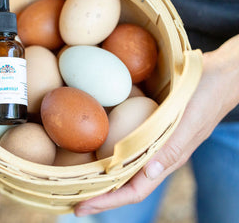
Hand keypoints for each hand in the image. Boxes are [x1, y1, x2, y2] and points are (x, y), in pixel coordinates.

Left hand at [74, 34, 238, 216]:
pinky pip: (120, 139)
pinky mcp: (143, 124)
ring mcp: (147, 140)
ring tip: (70, 177)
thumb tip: (150, 173)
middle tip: (66, 197)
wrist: (217, 75)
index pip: (134, 190)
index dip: (108, 202)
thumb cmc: (207, 97)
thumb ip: (173, 148)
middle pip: (121, 182)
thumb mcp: (191, 121)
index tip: (81, 208)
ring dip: (96, 173)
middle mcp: (153, 154)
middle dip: (95, 193)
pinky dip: (101, 146)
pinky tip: (84, 141)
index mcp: (165, 160)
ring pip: (119, 163)